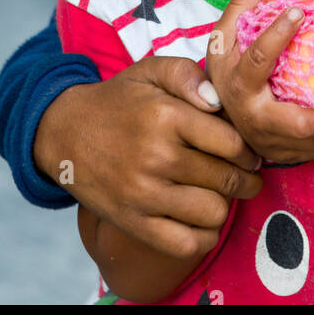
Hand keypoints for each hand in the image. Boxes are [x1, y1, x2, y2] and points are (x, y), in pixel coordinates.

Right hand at [34, 56, 261, 257]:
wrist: (64, 132)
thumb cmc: (118, 100)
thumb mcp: (151, 70)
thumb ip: (189, 75)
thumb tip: (218, 100)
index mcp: (167, 117)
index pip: (232, 143)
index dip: (249, 149)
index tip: (249, 151)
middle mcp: (157, 157)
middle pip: (227, 179)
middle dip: (245, 178)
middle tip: (245, 174)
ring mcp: (144, 194)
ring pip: (213, 213)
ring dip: (225, 205)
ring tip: (220, 192)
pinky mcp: (132, 222)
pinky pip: (185, 244)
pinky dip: (203, 236)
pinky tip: (201, 219)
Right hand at [205, 0, 313, 163]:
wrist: (217, 124)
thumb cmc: (228, 73)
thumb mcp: (223, 40)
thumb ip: (240, 8)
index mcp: (239, 86)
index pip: (258, 60)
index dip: (277, 34)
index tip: (299, 10)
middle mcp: (257, 120)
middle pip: (301, 123)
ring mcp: (275, 143)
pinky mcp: (290, 156)